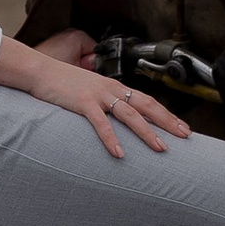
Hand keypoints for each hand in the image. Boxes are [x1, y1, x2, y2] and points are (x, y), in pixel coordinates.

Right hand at [0, 34, 190, 159]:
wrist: (40, 71)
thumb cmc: (63, 83)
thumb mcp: (90, 90)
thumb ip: (105, 103)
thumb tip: (118, 121)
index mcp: (114, 87)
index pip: (147, 100)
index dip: (166, 114)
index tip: (182, 127)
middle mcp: (111, 89)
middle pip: (146, 105)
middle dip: (167, 121)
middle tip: (184, 136)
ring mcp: (98, 95)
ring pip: (129, 115)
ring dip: (147, 132)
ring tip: (160, 148)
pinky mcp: (83, 102)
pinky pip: (101, 123)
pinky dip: (111, 139)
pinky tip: (120, 153)